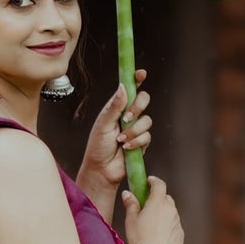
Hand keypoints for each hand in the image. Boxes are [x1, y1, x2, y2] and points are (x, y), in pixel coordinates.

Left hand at [80, 70, 151, 192]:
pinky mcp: (142, 141)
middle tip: (127, 116)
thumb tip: (123, 87)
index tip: (141, 73)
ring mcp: (136, 128)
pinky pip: (147, 136)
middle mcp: (128, 115)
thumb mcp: (103, 124)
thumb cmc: (98, 146)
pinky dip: (136, 141)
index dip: (136, 80)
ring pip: (147, 120)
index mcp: (116, 107)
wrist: (102, 170)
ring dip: (133, 130)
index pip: (129, 89)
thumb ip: (115, 107)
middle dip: (138, 107)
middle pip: (144, 100)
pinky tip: (126, 147)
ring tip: (121, 139)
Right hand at [121, 173, 183, 243]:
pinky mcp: (181, 234)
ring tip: (152, 224)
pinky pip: (174, 226)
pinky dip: (168, 226)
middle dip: (158, 198)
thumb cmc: (139, 238)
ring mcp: (177, 222)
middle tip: (148, 205)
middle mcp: (171, 210)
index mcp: (158, 203)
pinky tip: (158, 235)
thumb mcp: (131, 220)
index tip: (149, 181)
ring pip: (171, 212)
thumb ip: (131, 204)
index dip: (154, 181)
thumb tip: (127, 194)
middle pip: (166, 198)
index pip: (159, 185)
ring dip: (164, 213)